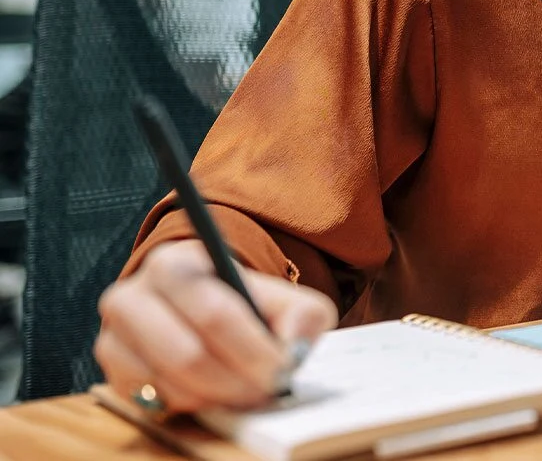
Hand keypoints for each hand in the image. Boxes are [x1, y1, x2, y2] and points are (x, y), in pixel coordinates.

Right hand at [95, 239, 336, 413]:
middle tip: (267, 390)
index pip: (215, 313)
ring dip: (218, 397)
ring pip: (171, 384)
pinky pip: (155, 404)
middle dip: (236, 380)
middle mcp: (130, 296)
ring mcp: (113, 338)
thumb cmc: (245, 303)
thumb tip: (291, 348)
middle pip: (187, 355)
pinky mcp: (112, 376)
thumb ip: (301, 315)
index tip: (282, 370)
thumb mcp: (283, 297)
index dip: (253, 348)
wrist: (200, 310)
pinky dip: (193, 406)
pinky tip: (214, 392)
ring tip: (246, 391)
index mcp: (173, 263)